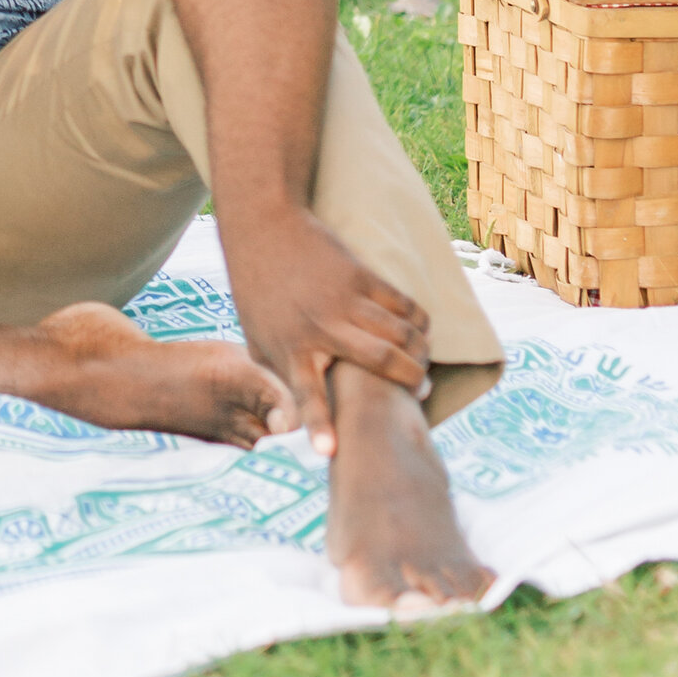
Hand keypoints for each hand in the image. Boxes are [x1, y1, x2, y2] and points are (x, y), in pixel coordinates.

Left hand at [217, 203, 430, 453]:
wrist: (262, 224)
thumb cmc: (257, 288)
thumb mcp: (255, 336)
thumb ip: (277, 374)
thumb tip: (287, 421)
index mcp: (289, 348)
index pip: (304, 394)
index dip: (319, 425)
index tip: (330, 452)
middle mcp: (319, 327)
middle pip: (382, 363)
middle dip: (412, 381)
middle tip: (422, 390)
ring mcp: (343, 299)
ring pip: (401, 335)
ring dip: (421, 352)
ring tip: (422, 360)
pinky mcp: (360, 275)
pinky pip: (404, 305)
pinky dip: (419, 321)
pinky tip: (419, 329)